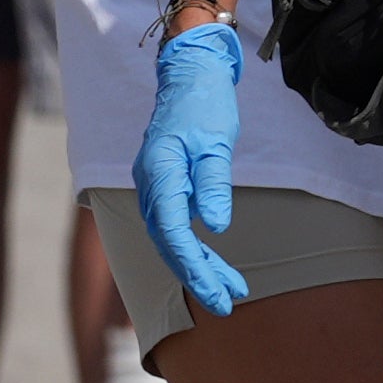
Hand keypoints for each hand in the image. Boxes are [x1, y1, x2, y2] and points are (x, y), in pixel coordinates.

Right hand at [135, 24, 248, 315]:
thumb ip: (213, 183)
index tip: (217, 293)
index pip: (173, 233)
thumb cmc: (204, 106)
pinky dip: (196, 248)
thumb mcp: (216, 142)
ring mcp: (154, 187)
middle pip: (170, 243)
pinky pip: (175, 226)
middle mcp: (150, 185)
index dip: (195, 267)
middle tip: (227, 305)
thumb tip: (216, 226)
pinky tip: (214, 265)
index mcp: (159, 174)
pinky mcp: (164, 187)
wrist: (189, 77)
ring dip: (200, 266)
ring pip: (172, 238)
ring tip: (233, 291)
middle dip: (198, 276)